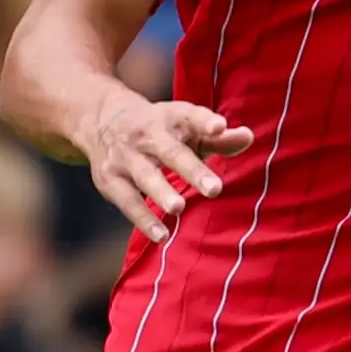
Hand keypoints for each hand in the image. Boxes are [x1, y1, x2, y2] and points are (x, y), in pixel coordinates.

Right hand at [82, 93, 253, 242]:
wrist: (101, 120)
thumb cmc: (160, 129)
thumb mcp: (187, 127)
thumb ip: (218, 138)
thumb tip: (248, 137)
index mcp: (171, 118)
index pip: (190, 116)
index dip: (205, 121)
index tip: (220, 127)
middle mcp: (147, 134)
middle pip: (171, 152)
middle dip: (192, 170)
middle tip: (215, 189)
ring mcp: (125, 156)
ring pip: (145, 175)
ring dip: (161, 192)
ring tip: (178, 209)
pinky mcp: (109, 179)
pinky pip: (127, 201)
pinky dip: (143, 219)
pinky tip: (161, 235)